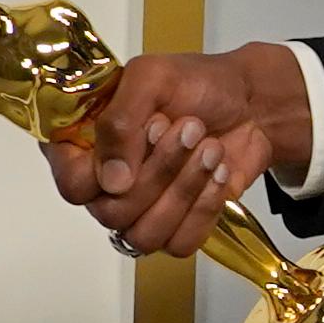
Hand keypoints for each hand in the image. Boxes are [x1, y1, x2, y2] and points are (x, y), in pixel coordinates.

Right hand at [49, 41, 312, 259]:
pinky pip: (180, 243)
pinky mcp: (177, 227)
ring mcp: (139, 210)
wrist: (251, 104)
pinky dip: (205, 207)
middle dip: (160, 170)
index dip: (103, 172)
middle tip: (191, 128)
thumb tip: (112, 181)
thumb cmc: (196, 85)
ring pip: (144, 235)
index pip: (73, 185)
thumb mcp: (152, 79)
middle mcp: (104, 185)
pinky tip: (218, 173)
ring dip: (185, 189)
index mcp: (83, 146)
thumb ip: (119, 121)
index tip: (145, 132)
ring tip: (210, 148)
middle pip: (112, 213)